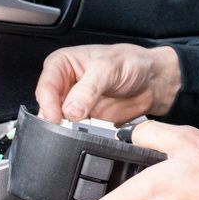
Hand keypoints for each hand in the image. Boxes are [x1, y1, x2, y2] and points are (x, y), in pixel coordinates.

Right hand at [35, 44, 180, 123]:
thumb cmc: (132, 62)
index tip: (56, 118)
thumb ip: (88, 89)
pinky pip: (73, 133)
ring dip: (65, 130)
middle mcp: (65, 84)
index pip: (46, 86)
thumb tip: (71, 109)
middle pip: (47, 106)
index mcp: (63, 63)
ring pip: (58, 122)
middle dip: (54, 119)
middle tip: (65, 128)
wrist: (152, 80)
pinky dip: (77, 137)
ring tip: (78, 130)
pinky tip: (85, 135)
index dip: (48, 104)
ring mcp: (73, 104)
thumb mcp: (109, 69)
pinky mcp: (84, 120)